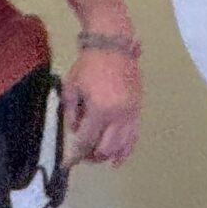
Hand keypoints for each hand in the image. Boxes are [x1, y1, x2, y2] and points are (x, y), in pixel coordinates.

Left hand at [64, 38, 142, 165]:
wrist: (114, 44)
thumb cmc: (89, 64)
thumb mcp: (71, 88)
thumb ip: (71, 114)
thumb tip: (76, 131)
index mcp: (100, 110)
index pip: (86, 142)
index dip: (75, 155)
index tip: (68, 163)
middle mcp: (118, 115)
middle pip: (105, 149)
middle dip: (92, 156)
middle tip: (82, 154)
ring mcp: (131, 112)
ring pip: (121, 146)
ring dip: (108, 154)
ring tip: (97, 154)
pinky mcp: (138, 108)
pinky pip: (134, 136)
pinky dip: (125, 149)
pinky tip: (118, 159)